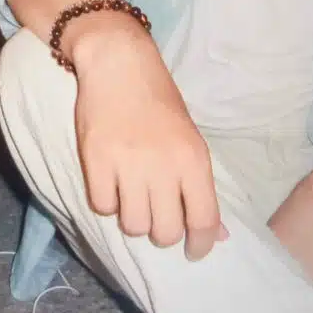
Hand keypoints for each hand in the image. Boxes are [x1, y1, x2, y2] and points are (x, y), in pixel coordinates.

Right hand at [72, 22, 228, 260]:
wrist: (118, 62)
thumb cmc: (158, 99)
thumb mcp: (189, 138)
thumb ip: (199, 185)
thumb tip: (216, 235)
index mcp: (193, 158)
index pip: (204, 221)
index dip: (200, 245)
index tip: (193, 250)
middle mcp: (162, 165)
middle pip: (164, 231)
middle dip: (160, 231)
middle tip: (154, 215)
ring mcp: (126, 162)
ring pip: (132, 224)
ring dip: (132, 218)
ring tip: (130, 198)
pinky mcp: (95, 158)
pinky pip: (102, 206)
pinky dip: (106, 202)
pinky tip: (109, 184)